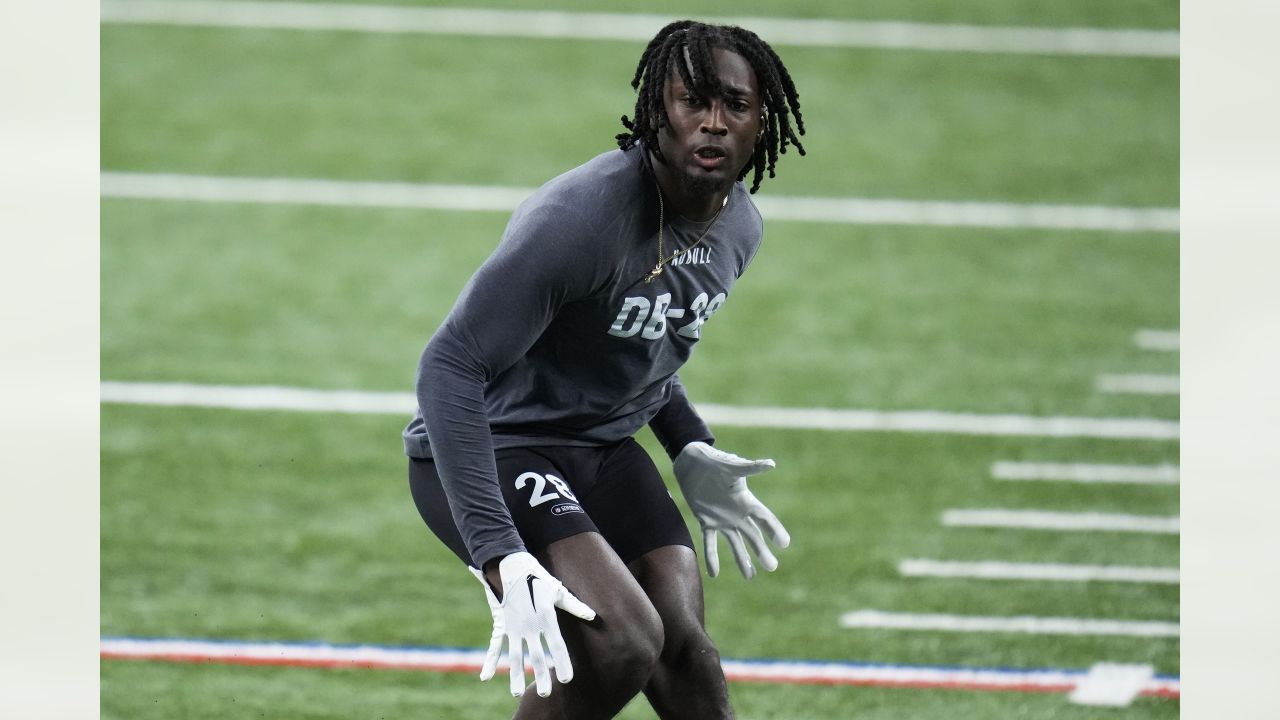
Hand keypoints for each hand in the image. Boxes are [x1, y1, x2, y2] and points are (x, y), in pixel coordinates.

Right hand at [468, 552, 596, 696]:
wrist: (510, 564)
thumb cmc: (539, 577)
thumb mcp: (558, 590)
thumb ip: (575, 606)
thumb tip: (594, 616)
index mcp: (545, 618)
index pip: (556, 646)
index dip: (562, 663)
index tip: (566, 679)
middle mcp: (529, 625)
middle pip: (536, 656)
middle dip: (541, 676)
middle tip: (546, 694)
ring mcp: (514, 626)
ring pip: (515, 656)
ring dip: (516, 675)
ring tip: (517, 693)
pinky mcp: (502, 624)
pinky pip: (495, 647)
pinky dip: (490, 662)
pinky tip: (485, 678)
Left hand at [673, 441, 790, 578]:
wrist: (692, 461)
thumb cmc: (714, 460)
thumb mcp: (732, 465)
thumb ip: (750, 468)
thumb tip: (771, 464)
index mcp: (745, 500)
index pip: (764, 518)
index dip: (774, 530)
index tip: (784, 544)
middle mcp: (737, 513)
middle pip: (753, 535)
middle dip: (762, 551)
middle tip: (772, 567)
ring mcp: (722, 519)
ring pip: (735, 543)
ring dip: (742, 559)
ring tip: (750, 577)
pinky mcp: (706, 521)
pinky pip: (710, 542)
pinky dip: (712, 557)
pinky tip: (713, 574)